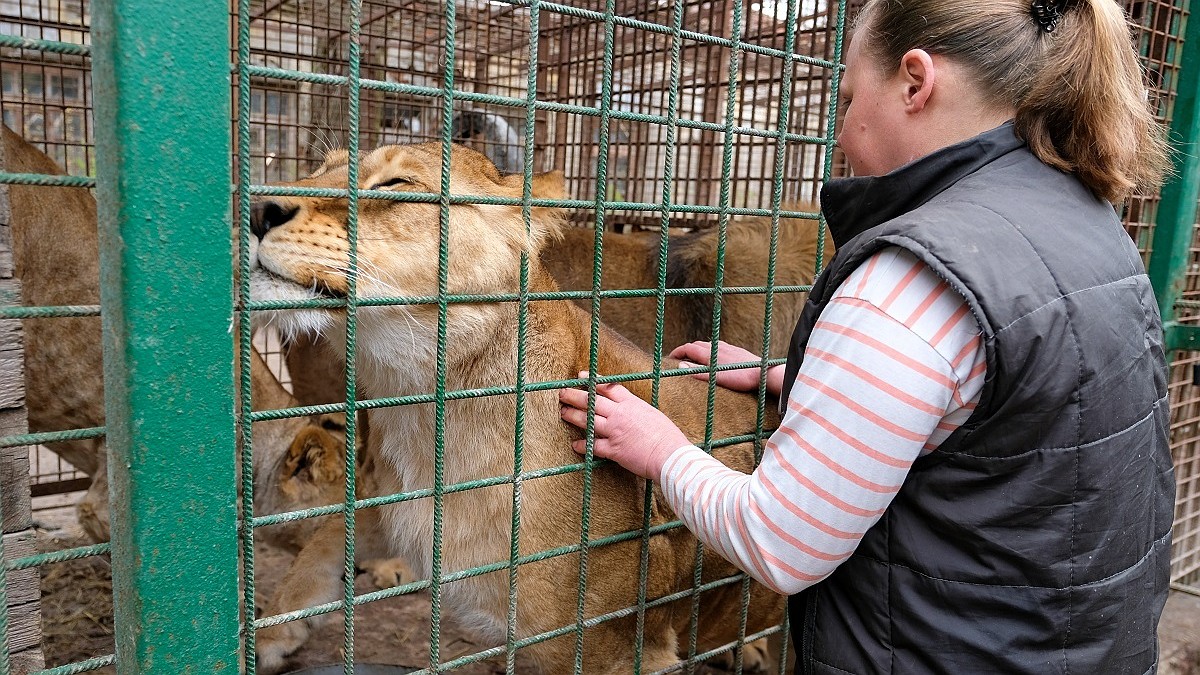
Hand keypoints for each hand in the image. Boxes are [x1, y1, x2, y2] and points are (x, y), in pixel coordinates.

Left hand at [558, 373, 690, 480]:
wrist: (670, 454)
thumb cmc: (667, 436)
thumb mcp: (652, 414)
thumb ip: (637, 410)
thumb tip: (630, 409)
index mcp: (631, 403)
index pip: (607, 387)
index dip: (592, 380)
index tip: (580, 376)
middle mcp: (620, 414)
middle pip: (592, 401)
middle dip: (574, 395)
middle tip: (562, 392)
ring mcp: (614, 431)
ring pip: (588, 420)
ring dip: (572, 415)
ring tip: (563, 412)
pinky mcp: (613, 449)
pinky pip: (592, 445)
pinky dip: (582, 445)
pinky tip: (575, 444)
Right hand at [669, 340, 783, 395]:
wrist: (764, 373)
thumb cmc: (741, 378)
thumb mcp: (717, 378)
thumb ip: (698, 372)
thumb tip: (680, 365)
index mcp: (710, 354)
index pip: (688, 348)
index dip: (677, 352)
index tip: (669, 357)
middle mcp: (718, 347)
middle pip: (697, 344)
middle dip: (686, 349)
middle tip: (679, 358)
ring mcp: (728, 347)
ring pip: (708, 343)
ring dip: (698, 348)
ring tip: (694, 357)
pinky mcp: (737, 350)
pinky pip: (719, 345)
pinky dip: (710, 347)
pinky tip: (715, 354)